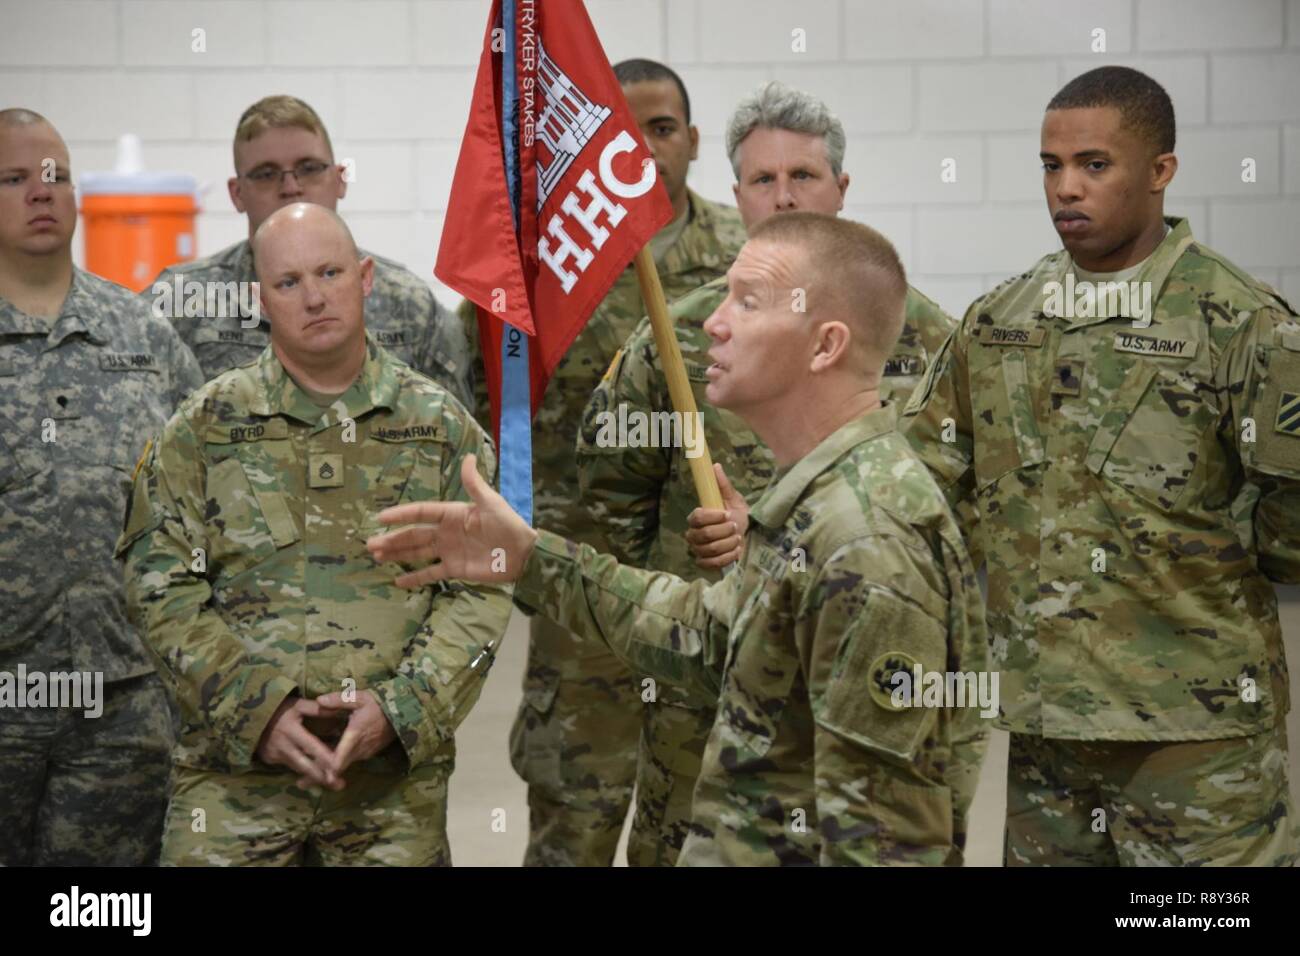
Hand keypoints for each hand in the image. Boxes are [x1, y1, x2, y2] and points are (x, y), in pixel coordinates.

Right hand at [255, 696, 344, 790]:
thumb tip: (337, 711)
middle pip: (305, 765)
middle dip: (322, 776)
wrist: (249, 716)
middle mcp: (283, 746)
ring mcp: (275, 755)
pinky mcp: (271, 760)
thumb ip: (315, 709)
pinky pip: (291, 767)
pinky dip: (304, 773)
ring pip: (299, 769)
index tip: (339, 765)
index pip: (310, 745)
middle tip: (340, 785)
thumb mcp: (296, 705)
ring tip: (335, 785)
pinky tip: (318, 778)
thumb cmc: (278, 709)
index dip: (324, 756)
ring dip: (316, 778)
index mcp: (290, 730)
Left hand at [306, 690, 396, 782]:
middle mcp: (359, 748)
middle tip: (300, 783)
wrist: (401, 714)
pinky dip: (336, 767)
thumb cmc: (379, 704)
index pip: (341, 755)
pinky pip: (349, 763)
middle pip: (338, 767)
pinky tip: (322, 769)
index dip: (329, 766)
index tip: (314, 774)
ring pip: (343, 767)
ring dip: (326, 773)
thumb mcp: (360, 697)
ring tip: (304, 781)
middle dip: (320, 775)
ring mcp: (363, 753)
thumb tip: (319, 701)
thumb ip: (339, 700)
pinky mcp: (366, 754)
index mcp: (355, 734)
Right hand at [365, 454, 537, 588]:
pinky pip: (431, 574)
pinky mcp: (455, 569)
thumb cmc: (509, 524)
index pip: (421, 513)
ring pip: (417, 553)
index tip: (381, 517)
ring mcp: (449, 551)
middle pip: (414, 535)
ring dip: (397, 554)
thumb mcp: (491, 503)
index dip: (401, 515)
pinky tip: (398, 582)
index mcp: (452, 514)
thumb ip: (475, 484)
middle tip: (370, 543)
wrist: (523, 554)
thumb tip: (467, 457)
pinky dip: (415, 579)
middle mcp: (446, 532)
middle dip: (392, 539)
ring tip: (376, 557)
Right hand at [685, 464, 747, 569]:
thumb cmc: (736, 513)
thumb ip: (723, 484)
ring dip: (728, 543)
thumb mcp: (733, 498)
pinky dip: (727, 557)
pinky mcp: (705, 563)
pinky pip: (712, 564)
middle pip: (704, 535)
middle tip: (736, 527)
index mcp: (696, 517)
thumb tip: (715, 466)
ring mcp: (698, 549)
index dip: (713, 517)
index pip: (697, 518)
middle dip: (724, 531)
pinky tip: (736, 550)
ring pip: (710, 550)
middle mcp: (693, 534)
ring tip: (737, 538)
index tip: (727, 514)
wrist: (745, 532)